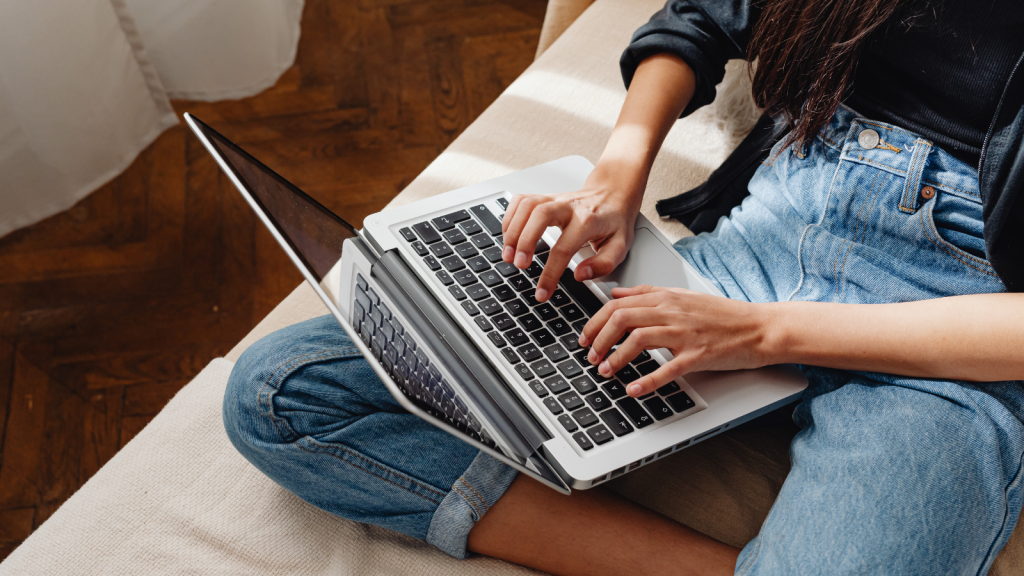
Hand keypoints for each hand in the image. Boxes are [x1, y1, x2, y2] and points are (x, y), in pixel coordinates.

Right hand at [500, 161, 643, 301]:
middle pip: (539, 215)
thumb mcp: (620, 246)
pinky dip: (510, 217)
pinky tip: (508, 235)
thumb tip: (580, 275)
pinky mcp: (545, 196)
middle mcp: (569, 206)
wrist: (614, 193)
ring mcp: (555, 198)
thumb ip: (603, 264)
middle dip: (524, 241)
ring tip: (508, 254)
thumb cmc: (615, 221)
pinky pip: (521, 200)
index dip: (550, 274)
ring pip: (527, 205)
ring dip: (512, 230)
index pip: (564, 249)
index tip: (542, 292)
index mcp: (588, 221)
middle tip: (518, 265)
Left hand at [578, 285, 775, 396]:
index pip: (618, 304)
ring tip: (605, 371)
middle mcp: (673, 311)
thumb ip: (647, 294)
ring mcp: (685, 333)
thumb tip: (616, 294)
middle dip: (599, 339)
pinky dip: (646, 380)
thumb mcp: (682, 296)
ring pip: (639, 339)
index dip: (595, 321)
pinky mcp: (699, 355)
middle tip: (589, 356)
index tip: (585, 336)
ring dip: (616, 357)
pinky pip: (667, 368)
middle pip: (622, 318)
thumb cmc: (723, 315)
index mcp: (666, 297)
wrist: (759, 327)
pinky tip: (632, 389)